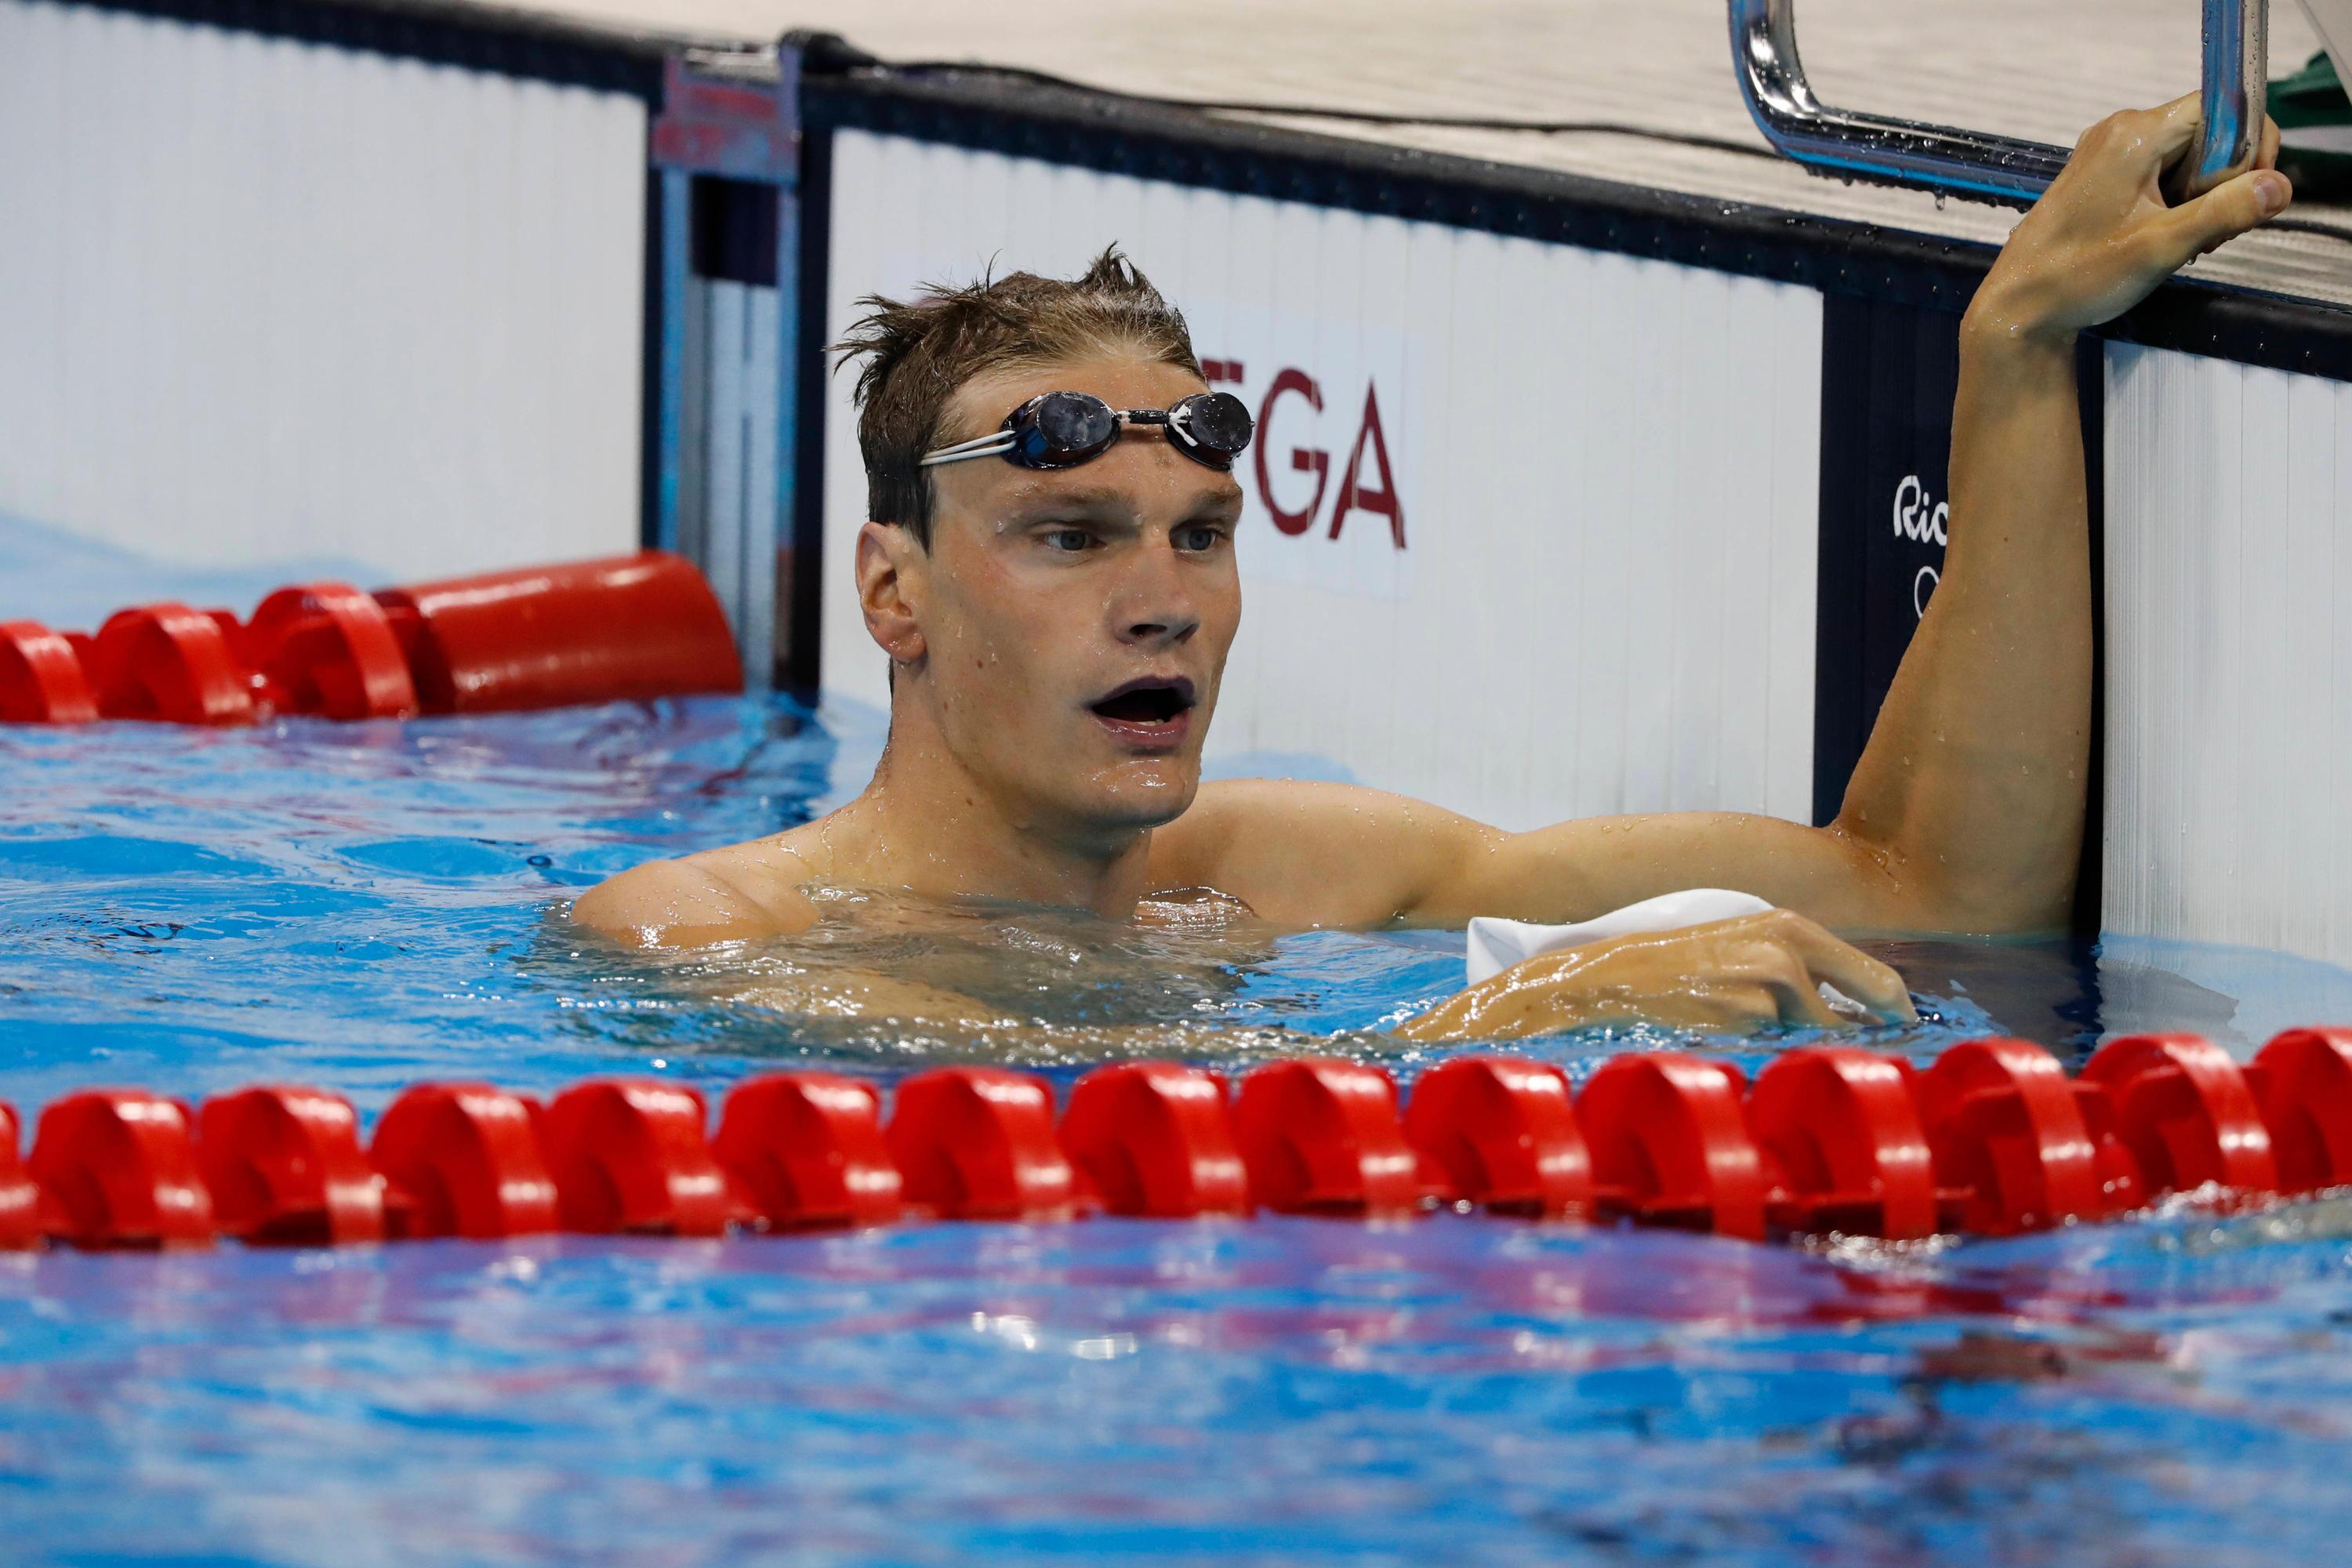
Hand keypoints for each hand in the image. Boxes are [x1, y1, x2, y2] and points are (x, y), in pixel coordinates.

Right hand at [1393, 910, 1916, 1041]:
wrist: (1608, 978)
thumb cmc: (1675, 965)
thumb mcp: (1740, 947)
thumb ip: (1794, 969)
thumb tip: (1850, 1012)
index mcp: (1787, 927)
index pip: (1870, 971)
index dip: (1894, 1005)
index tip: (1906, 1026)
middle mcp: (1784, 951)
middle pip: (1865, 998)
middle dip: (1879, 1025)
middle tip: (1890, 1043)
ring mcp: (1764, 986)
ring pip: (1814, 1030)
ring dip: (1805, 1041)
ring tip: (1766, 1034)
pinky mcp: (1742, 1018)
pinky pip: (1772, 1045)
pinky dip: (1764, 1049)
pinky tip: (1728, 1035)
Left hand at [1966, 94, 2287, 348]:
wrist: (2019, 308)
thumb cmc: (2075, 278)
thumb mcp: (2161, 247)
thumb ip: (2225, 212)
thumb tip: (2278, 187)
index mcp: (2135, 134)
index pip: (2225, 108)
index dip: (2245, 149)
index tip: (2235, 195)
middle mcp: (2120, 132)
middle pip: (2209, 135)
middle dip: (2221, 183)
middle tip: (2203, 232)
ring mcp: (2108, 152)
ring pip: (2188, 159)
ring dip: (2199, 199)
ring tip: (2176, 241)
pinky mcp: (2103, 176)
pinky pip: (2162, 175)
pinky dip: (2174, 205)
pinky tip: (2160, 238)